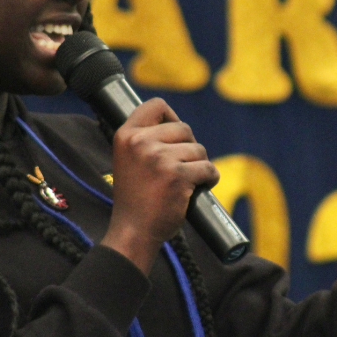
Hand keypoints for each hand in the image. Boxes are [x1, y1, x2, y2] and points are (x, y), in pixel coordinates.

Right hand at [101, 98, 219, 273]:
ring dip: (199, 165)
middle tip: (181, 167)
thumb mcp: (130, 159)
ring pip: (198, 149)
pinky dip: (210, 178)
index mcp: (126, 135)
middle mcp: (140, 142)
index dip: (172, 117)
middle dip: (189, 147)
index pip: (156, 105)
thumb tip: (177, 124)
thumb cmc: (136, 197)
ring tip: (187, 181)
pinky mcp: (178, 176)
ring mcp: (159, 158)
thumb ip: (146, 139)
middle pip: (184, 128)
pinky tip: (200, 188)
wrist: (133, 230)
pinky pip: (208, 168)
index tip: (175, 135)